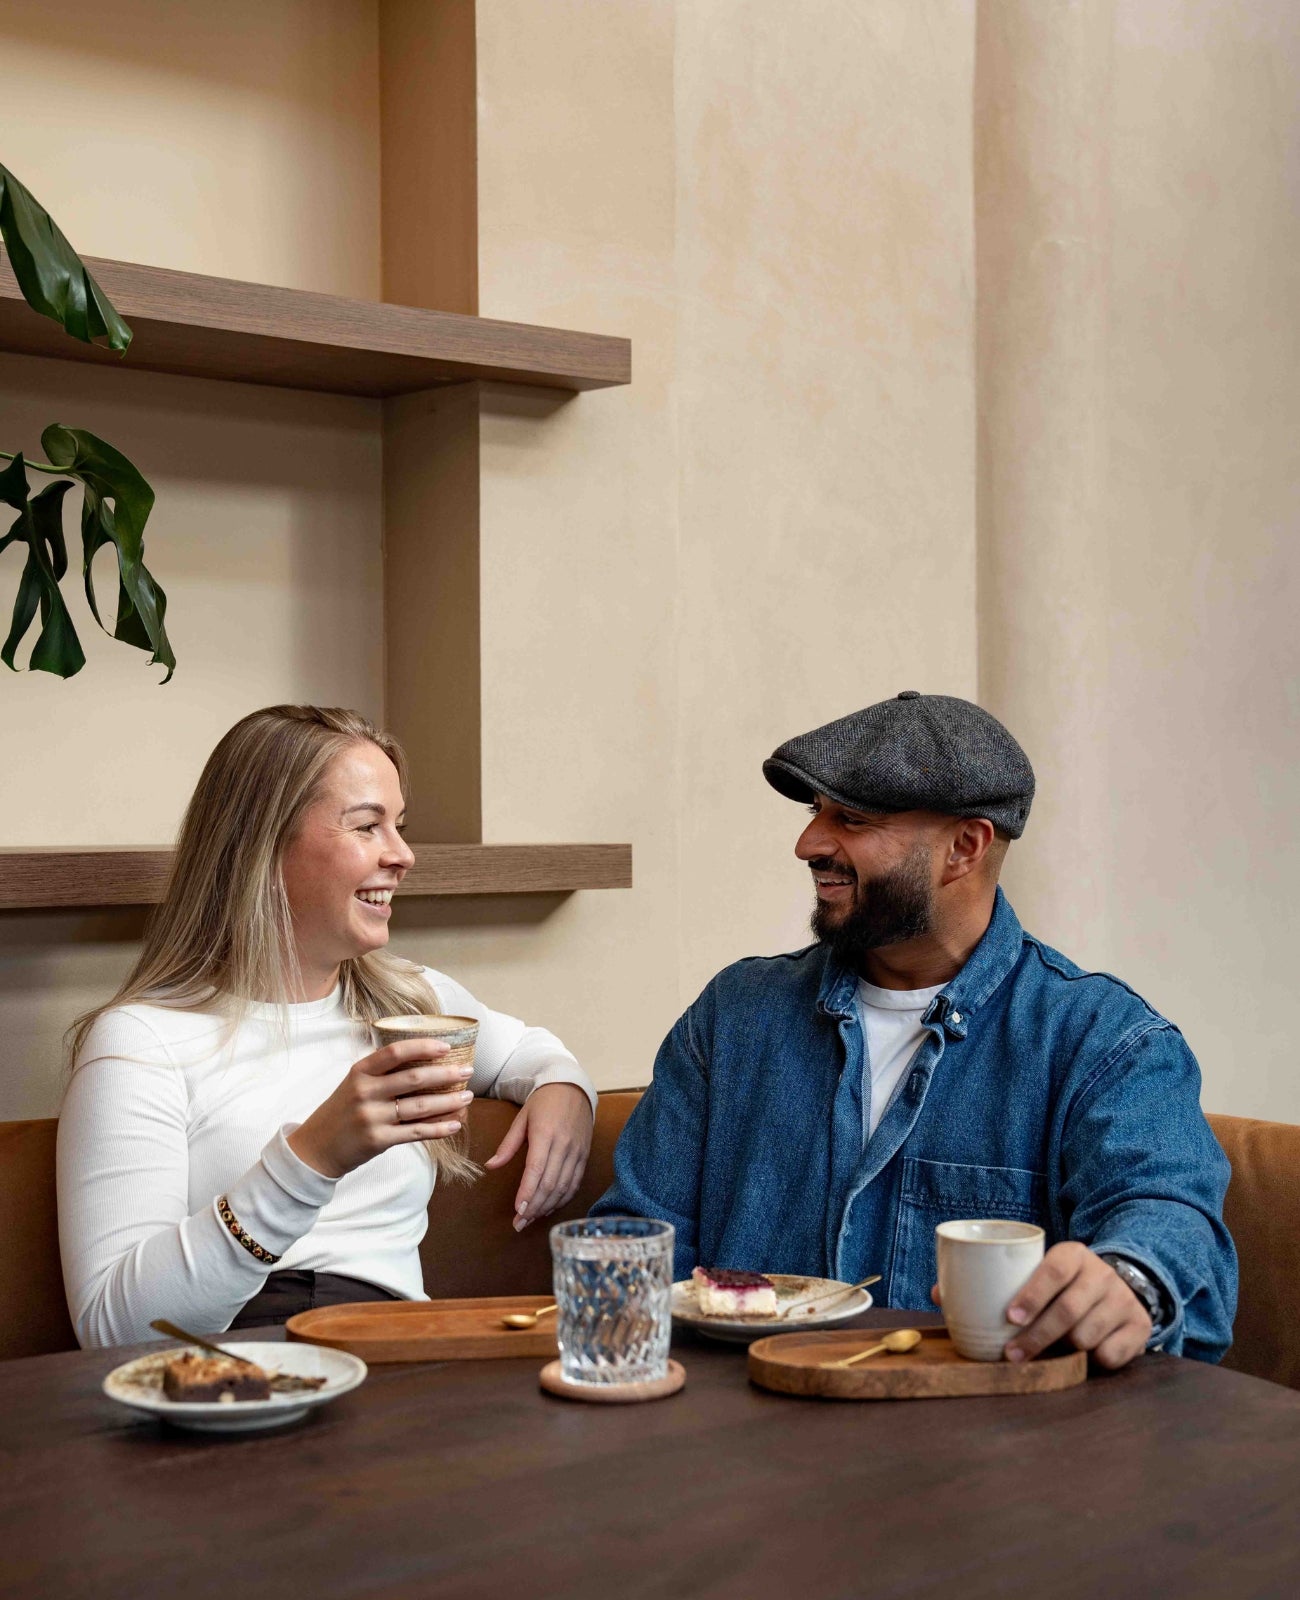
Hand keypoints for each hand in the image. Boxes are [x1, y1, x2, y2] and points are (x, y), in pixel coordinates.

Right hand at [286, 1038, 474, 1178]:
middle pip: (414, 1078)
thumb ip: (382, 1073)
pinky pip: (416, 1132)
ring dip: (449, 1101)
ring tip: (467, 1096)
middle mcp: (365, 1091)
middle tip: (468, 1071)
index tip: (447, 1047)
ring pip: (420, 1106)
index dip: (423, 1047)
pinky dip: (439, 1128)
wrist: (316, 1149)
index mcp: (360, 1072)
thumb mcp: (354, 1084)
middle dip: (446, 1074)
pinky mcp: (378, 1140)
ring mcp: (372, 1117)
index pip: (395, 1052)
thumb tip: (425, 1061)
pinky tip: (455, 1124)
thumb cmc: (342, 1111)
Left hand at [483, 1083, 593, 1231]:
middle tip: (519, 1223)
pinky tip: (549, 1208)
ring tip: (531, 1219)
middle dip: (534, 1207)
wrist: (573, 1087)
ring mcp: (577, 1152)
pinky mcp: (584, 1156)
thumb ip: (507, 1145)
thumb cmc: (543, 1102)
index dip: (527, 1193)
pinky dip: (562, 1199)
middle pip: (550, 1184)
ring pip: (563, 1187)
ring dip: (547, 1207)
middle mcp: (564, 1145)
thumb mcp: (522, 1118)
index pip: (536, 1170)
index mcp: (545, 1134)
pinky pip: (575, 1183)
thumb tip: (490, 1166)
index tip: (517, 1211)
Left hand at [932, 1241, 1151, 1369]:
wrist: (1120, 1285)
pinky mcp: (1139, 1328)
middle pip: (1068, 1311)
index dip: (1032, 1295)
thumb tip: (939, 1294)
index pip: (1054, 1271)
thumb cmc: (1061, 1284)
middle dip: (1037, 1337)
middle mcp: (1102, 1275)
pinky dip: (1093, 1361)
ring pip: (1087, 1335)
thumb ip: (993, 1282)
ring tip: (1044, 1356)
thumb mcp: (1036, 1272)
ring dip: (1062, 1350)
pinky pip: (1112, 1355)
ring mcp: (1123, 1301)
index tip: (1009, 1318)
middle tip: (1011, 1355)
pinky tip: (1080, 1358)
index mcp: (1073, 1254)